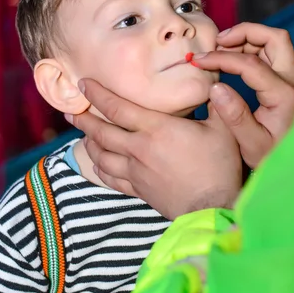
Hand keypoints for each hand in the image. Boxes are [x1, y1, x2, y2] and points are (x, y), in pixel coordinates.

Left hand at [66, 82, 241, 219]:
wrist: (213, 208)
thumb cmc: (218, 166)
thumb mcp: (222, 129)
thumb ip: (217, 104)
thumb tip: (215, 84)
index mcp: (156, 129)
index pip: (117, 108)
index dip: (98, 95)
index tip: (84, 84)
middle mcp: (139, 148)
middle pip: (102, 132)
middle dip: (84, 119)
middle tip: (71, 110)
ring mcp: (136, 171)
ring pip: (102, 156)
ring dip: (89, 143)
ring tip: (82, 133)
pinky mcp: (138, 189)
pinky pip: (111, 178)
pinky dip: (100, 168)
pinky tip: (97, 163)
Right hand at [192, 23, 293, 167]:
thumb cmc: (274, 159)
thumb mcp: (252, 145)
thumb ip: (235, 116)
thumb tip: (216, 88)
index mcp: (285, 96)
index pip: (251, 63)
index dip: (222, 58)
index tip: (200, 61)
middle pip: (275, 38)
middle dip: (245, 33)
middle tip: (218, 42)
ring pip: (275, 43)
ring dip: (248, 39)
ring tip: (221, 48)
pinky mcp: (290, 84)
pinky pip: (273, 55)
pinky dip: (252, 50)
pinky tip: (233, 59)